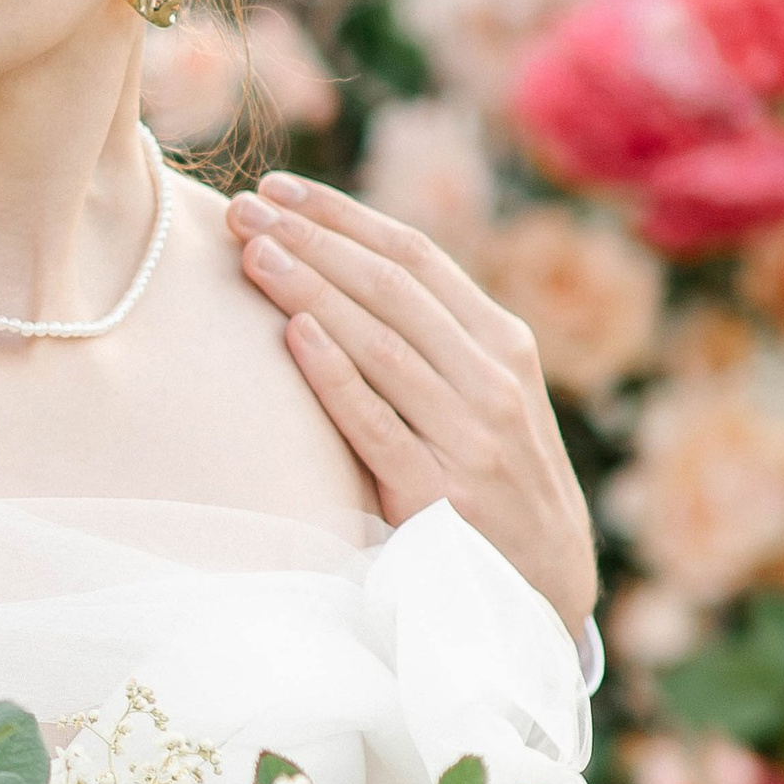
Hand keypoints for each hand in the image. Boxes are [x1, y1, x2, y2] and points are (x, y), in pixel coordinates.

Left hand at [227, 173, 596, 639]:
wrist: (541, 595)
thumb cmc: (495, 486)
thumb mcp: (487, 402)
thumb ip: (436, 344)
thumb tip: (345, 271)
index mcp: (502, 346)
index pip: (415, 257)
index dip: (343, 216)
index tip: (279, 188)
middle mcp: (492, 381)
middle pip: (390, 289)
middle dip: (312, 240)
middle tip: (242, 208)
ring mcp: (469, 439)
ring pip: (380, 344)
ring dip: (310, 290)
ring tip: (252, 252)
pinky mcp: (438, 497)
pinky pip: (377, 425)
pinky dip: (336, 375)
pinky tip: (294, 333)